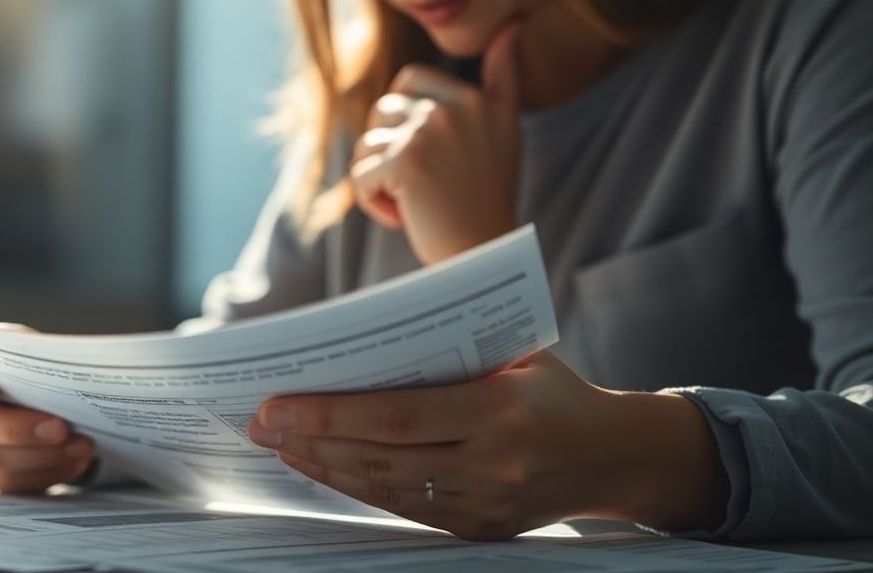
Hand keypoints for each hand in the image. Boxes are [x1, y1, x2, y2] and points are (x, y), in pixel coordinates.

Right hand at [0, 333, 94, 492]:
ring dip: (42, 453)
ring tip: (80, 443)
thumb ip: (20, 347)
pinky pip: (12, 482)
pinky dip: (49, 469)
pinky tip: (75, 456)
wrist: (41, 395)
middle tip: (59, 426)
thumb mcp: (23, 344)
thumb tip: (36, 359)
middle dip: (18, 428)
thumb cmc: (25, 363)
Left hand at [246, 351, 728, 539]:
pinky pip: (403, 508)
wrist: (614, 455)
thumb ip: (450, 352)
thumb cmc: (553, 389)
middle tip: (258, 424)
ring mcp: (485, 504)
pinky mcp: (479, 530)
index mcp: (501, 411)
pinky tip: (323, 467)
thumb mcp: (515, 356)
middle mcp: (493, 464)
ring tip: (279, 444)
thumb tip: (359, 343)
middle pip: (380, 456)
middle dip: (311, 440)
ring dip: (324, 466)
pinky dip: (356, 487)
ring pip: (384, 488)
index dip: (330, 413)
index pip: (397, 415)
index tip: (276, 404)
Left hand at [351, 20, 523, 264]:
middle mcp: (459, 109)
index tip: (432, 159)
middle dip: (387, 150)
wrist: (482, 256)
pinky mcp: (406, 162)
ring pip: (367, 143)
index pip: (408, 82)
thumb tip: (512, 24)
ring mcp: (432, 132)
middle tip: (420, 184)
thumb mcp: (504, 129)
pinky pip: (361, 174)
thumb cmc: (485, 198)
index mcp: (479, 100)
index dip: (405, 123)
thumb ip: (503, 76)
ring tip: (413, 202)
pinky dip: (373, 202)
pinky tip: (402, 217)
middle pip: (381, 111)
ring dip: (379, 178)